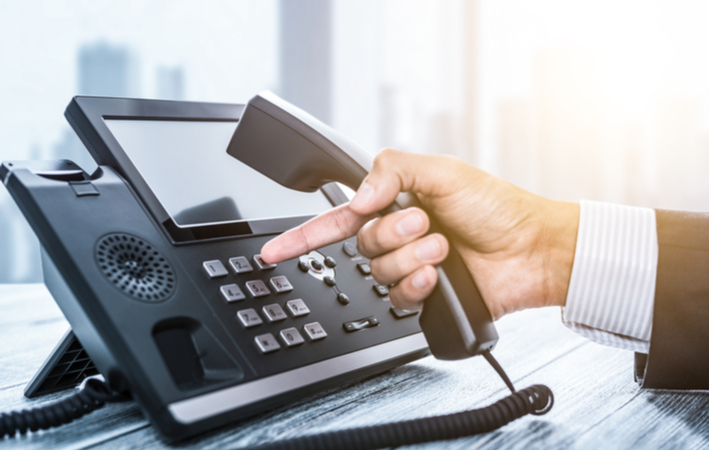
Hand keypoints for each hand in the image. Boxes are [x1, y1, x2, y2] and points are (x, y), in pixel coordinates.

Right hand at [261, 148, 578, 319]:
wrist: (531, 249)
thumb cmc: (497, 206)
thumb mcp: (442, 170)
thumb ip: (391, 171)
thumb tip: (356, 200)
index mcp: (397, 203)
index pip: (338, 218)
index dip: (303, 235)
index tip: (274, 250)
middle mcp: (400, 236)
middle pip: (362, 244)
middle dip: (394, 232)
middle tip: (425, 222)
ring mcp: (412, 267)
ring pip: (380, 271)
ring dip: (412, 256)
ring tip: (444, 247)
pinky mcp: (425, 295)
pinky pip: (398, 297)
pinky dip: (416, 283)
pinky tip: (437, 274)